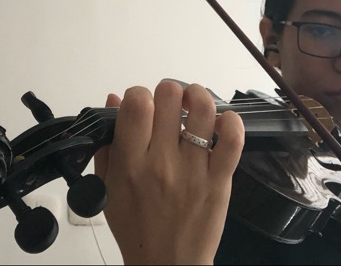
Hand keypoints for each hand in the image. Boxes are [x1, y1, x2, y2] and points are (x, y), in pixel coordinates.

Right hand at [94, 80, 243, 264]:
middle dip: (167, 91)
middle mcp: (162, 161)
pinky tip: (220, 121)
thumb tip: (115, 100)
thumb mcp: (108, 184)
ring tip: (192, 102)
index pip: (136, 104)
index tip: (140, 104)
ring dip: (197, 95)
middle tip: (167, 105)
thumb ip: (108, 141)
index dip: (138, 93)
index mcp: (131, 162)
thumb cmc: (133, 224)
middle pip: (169, 97)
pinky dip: (231, 121)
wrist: (166, 264)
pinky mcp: (220, 181)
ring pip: (203, 110)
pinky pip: (233, 141)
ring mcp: (194, 170)